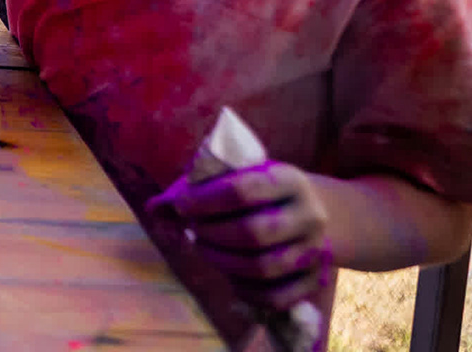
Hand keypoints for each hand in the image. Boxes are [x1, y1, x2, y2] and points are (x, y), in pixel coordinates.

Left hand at [148, 163, 332, 312]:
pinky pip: (276, 296)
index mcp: (289, 179)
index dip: (204, 200)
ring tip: (203, 247)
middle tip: (193, 229)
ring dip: (222, 261)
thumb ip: (194, 188)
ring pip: (263, 268)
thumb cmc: (260, 190)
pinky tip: (228, 274)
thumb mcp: (235, 176)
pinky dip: (244, 289)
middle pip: (254, 233)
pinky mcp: (316, 281)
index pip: (243, 190)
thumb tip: (155, 209)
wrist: (311, 210)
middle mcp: (310, 216)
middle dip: (212, 234)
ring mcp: (317, 251)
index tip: (182, 205)